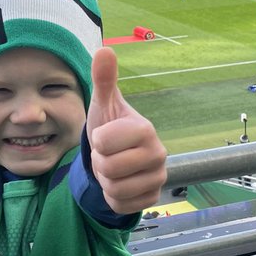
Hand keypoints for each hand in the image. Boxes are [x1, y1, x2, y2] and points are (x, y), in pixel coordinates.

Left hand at [86, 47, 166, 214]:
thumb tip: (104, 49)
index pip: (103, 144)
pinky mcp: (152, 198)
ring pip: (114, 190)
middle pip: (108, 169)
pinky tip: (120, 182)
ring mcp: (159, 178)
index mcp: (146, 129)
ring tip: (114, 167)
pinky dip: (113, 197)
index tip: (107, 136)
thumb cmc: (110, 125)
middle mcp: (159, 154)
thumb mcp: (103, 103)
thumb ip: (103, 78)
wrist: (119, 155)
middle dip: (100, 163)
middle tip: (109, 154)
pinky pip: (121, 205)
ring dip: (106, 180)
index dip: (97, 141)